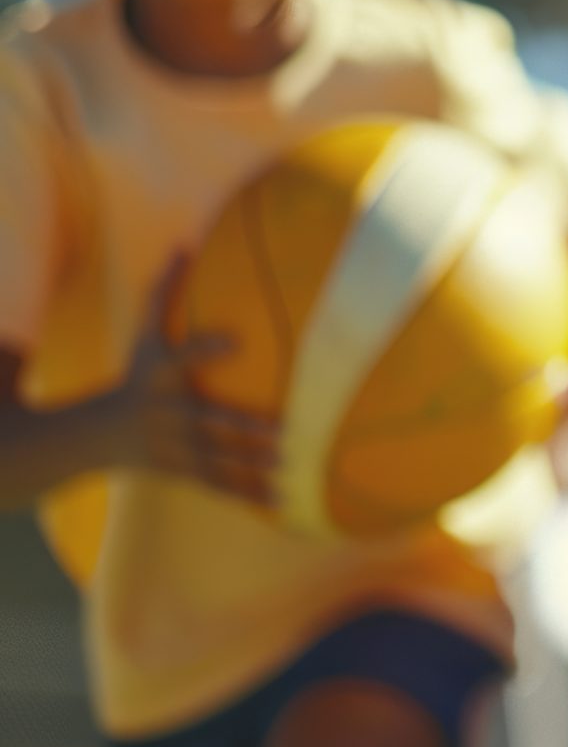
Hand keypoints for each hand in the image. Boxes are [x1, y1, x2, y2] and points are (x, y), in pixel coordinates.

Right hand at [106, 262, 276, 504]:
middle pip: (207, 420)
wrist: (97, 437)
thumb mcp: (141, 334)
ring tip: (292, 468)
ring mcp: (175, 448)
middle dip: (243, 426)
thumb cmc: (136, 374)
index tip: (236, 342)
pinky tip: (285, 504)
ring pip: (217, 459)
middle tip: (287, 430)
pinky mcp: (183, 472)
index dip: (205, 350)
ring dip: (253, 466)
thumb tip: (183, 243)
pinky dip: (249, 496)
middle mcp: (169, 414)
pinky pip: (219, 486)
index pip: (181, 357)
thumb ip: (162, 292)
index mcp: (160, 376)